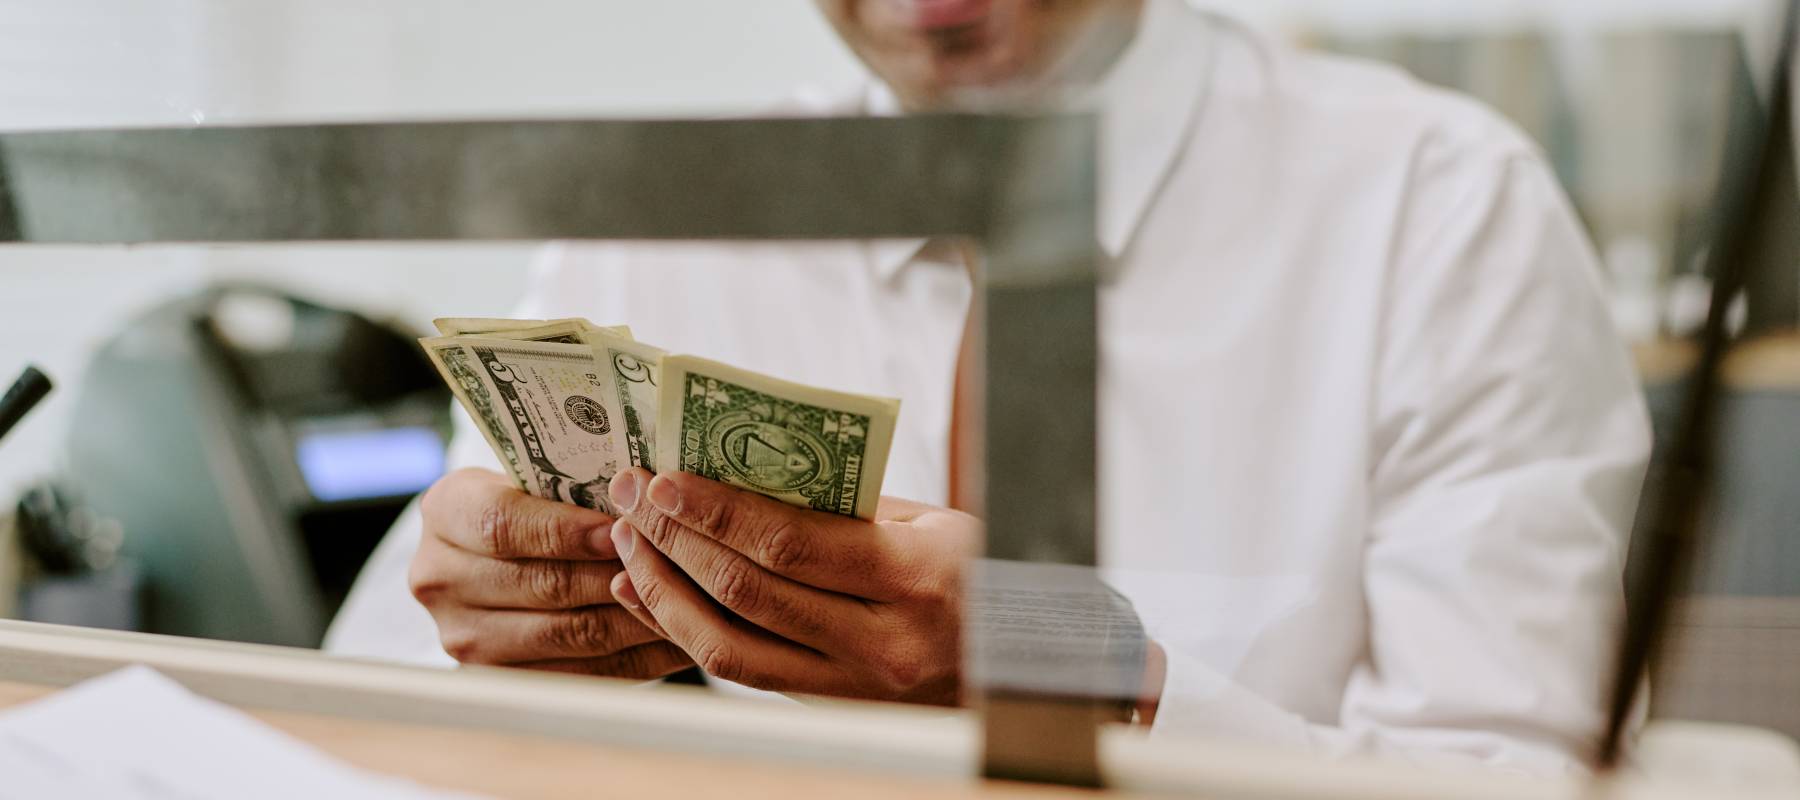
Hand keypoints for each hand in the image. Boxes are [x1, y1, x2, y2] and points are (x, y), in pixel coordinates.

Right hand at [408, 468, 692, 678]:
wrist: (497, 554)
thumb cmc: (534, 498)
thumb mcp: (536, 473)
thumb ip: (577, 482)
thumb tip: (647, 494)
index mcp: (446, 512)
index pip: (504, 525)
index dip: (568, 531)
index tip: (623, 526)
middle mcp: (441, 578)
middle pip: (543, 585)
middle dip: (618, 574)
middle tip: (676, 565)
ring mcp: (466, 638)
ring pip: (569, 634)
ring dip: (636, 618)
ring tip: (689, 601)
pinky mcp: (504, 679)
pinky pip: (583, 673)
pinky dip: (636, 657)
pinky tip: (675, 637)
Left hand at [604, 468, 977, 703]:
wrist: (1012, 662)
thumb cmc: (972, 574)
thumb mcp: (932, 525)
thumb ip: (847, 504)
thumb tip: (743, 470)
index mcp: (915, 579)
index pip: (793, 544)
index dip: (717, 512)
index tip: (665, 480)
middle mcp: (883, 643)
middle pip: (749, 592)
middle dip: (676, 539)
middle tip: (632, 497)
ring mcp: (853, 687)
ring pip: (729, 646)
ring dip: (665, 589)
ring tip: (631, 541)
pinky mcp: (827, 706)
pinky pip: (740, 670)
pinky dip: (684, 629)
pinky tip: (649, 592)